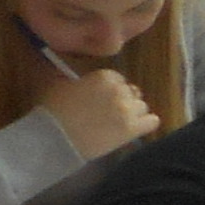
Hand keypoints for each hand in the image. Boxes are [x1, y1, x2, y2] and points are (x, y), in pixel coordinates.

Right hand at [40, 67, 159, 159]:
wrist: (53, 139)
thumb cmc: (52, 110)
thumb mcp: (58, 84)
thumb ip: (70, 74)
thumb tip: (64, 65)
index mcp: (105, 76)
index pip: (119, 80)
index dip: (110, 91)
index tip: (100, 100)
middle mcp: (120, 90)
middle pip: (132, 93)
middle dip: (122, 102)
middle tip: (107, 114)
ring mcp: (128, 110)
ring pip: (142, 107)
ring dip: (133, 114)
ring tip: (116, 123)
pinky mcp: (132, 130)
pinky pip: (152, 122)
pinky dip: (145, 124)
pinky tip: (133, 129)